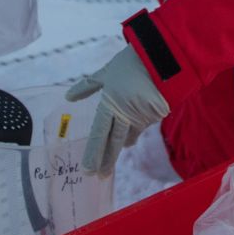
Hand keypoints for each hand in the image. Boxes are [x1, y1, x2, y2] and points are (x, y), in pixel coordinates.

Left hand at [65, 45, 169, 177]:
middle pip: (114, 143)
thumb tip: (68, 97)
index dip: (93, 153)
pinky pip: (142, 125)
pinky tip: (134, 125)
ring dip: (122, 144)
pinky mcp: (156, 116)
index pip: (99, 135)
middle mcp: (126, 116)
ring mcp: (143, 118)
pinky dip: (136, 126)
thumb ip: (88, 86)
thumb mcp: (107, 72)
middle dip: (106, 161)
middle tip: (100, 176)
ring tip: (116, 151)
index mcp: (111, 105)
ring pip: (130, 135)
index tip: (88, 170)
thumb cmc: (132, 62)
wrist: (165, 58)